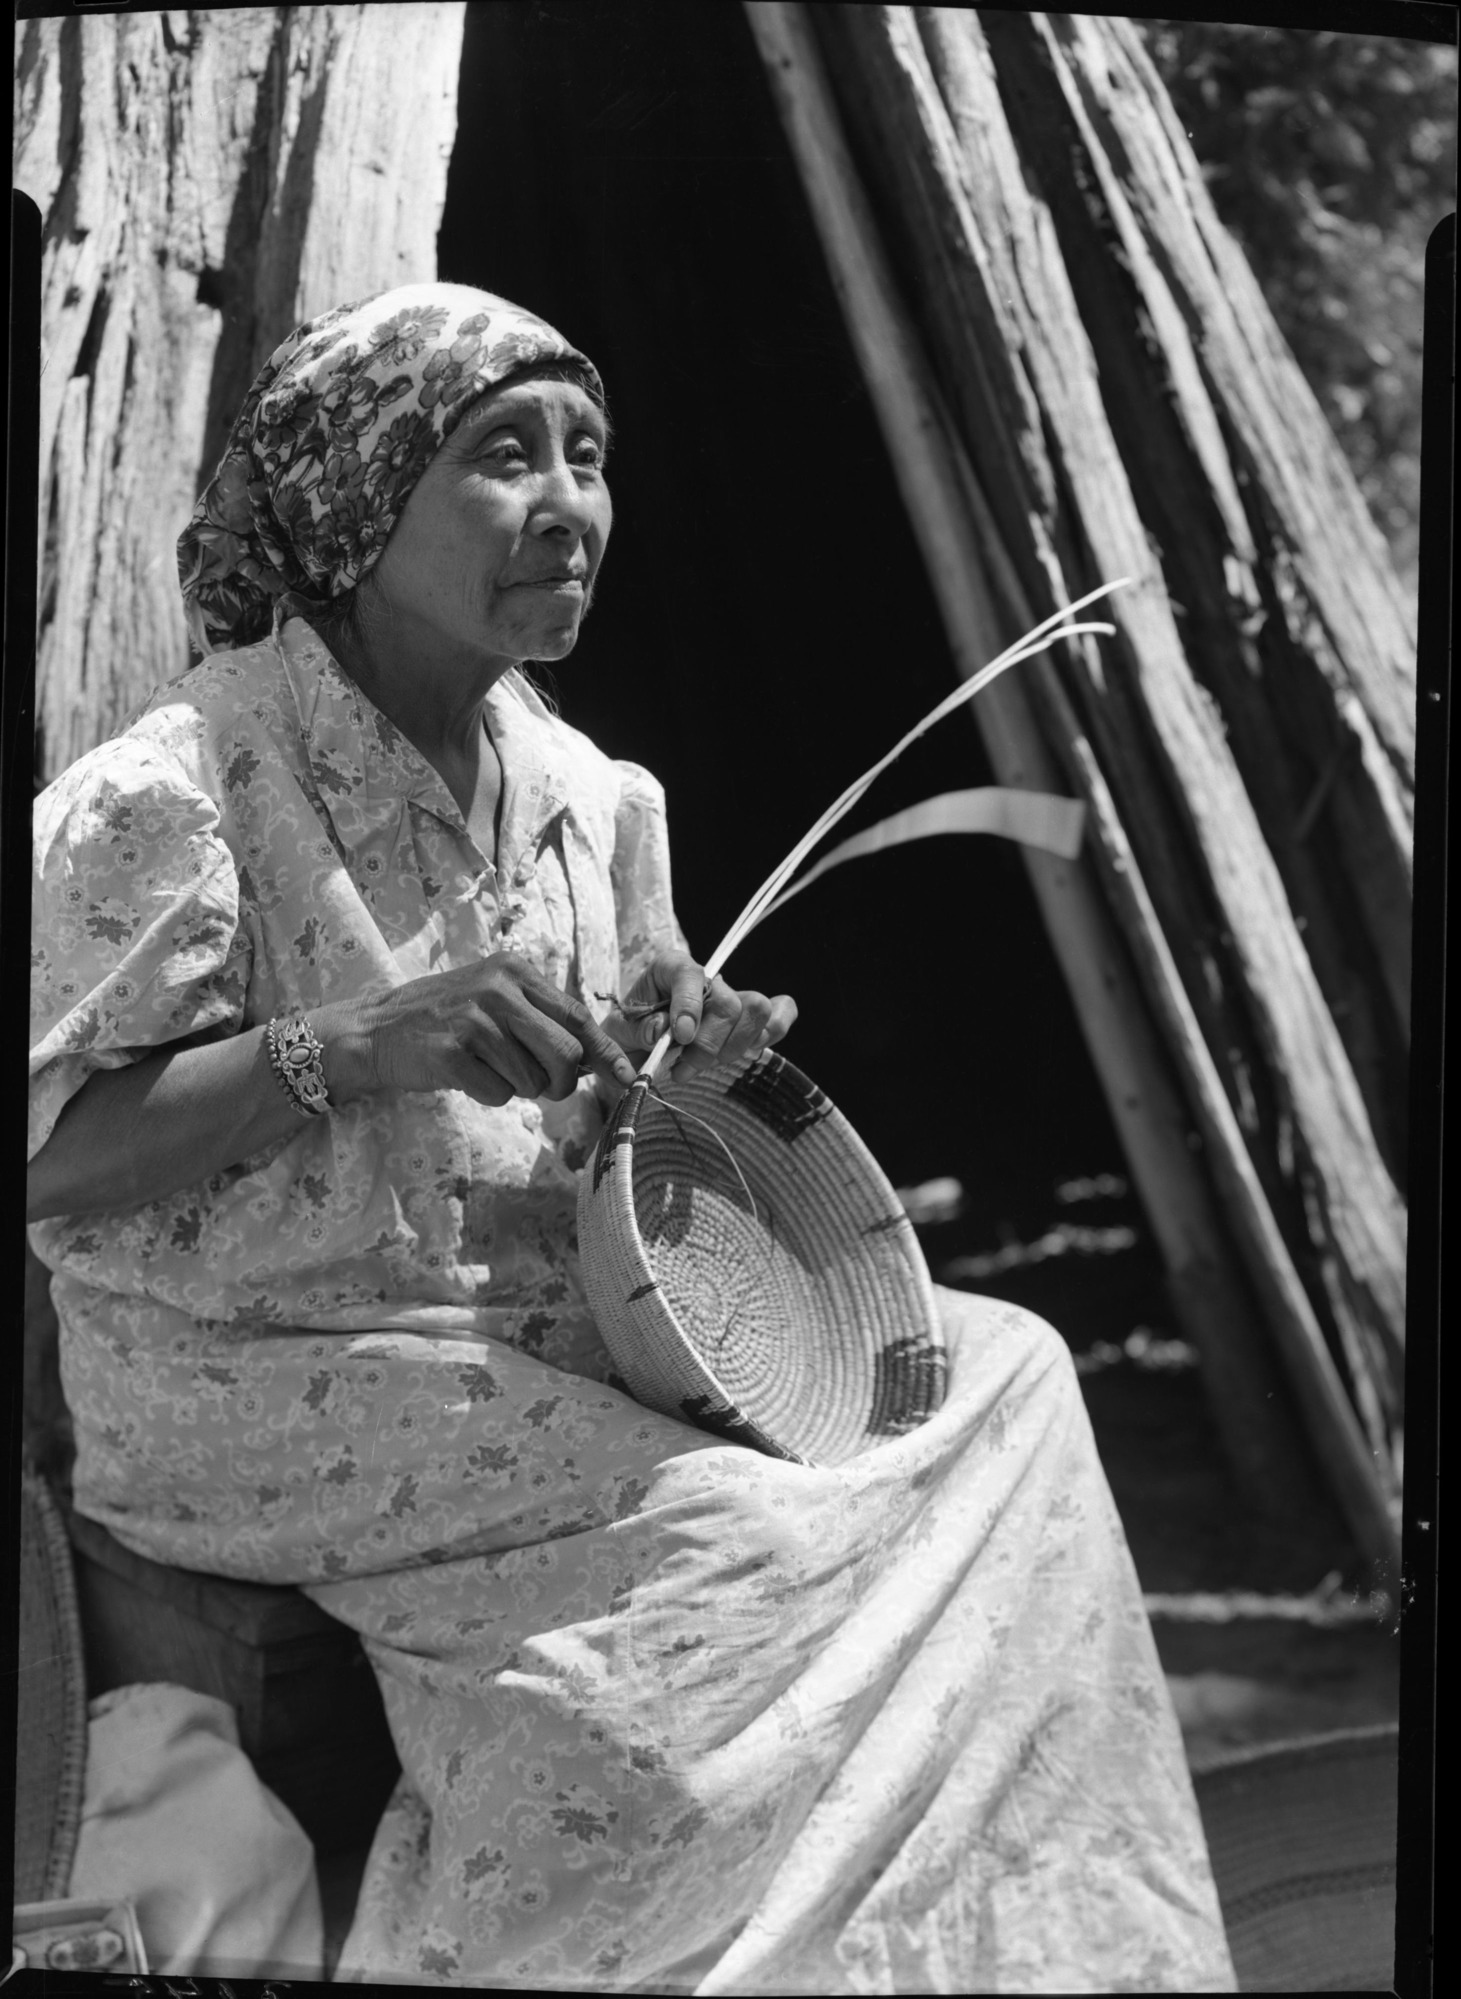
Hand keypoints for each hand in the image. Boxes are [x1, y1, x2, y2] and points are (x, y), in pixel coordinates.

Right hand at [320, 955, 637, 1106]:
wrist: (376, 1030)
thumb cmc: (443, 1018)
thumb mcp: (494, 999)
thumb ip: (540, 1020)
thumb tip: (593, 1059)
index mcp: (515, 971)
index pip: (578, 1016)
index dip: (605, 1052)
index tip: (626, 1076)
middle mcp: (498, 988)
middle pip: (566, 1053)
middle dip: (561, 1082)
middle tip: (541, 1086)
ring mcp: (474, 1019)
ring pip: (532, 1079)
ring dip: (517, 1087)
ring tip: (486, 1067)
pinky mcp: (452, 1053)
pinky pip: (499, 1093)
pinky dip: (489, 1095)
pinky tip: (465, 1075)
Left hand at [608, 950, 797, 1084]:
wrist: (638, 1046)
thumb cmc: (629, 1034)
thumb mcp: (619, 1032)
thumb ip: (637, 1030)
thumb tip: (662, 1032)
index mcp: (671, 968)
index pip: (690, 974)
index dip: (689, 1006)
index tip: (680, 1037)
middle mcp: (707, 978)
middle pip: (728, 1003)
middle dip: (708, 1044)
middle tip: (682, 1068)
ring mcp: (732, 996)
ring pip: (756, 1012)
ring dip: (732, 1048)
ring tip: (700, 1065)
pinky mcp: (750, 1018)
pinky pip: (780, 1015)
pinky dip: (771, 1034)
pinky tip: (743, 1052)